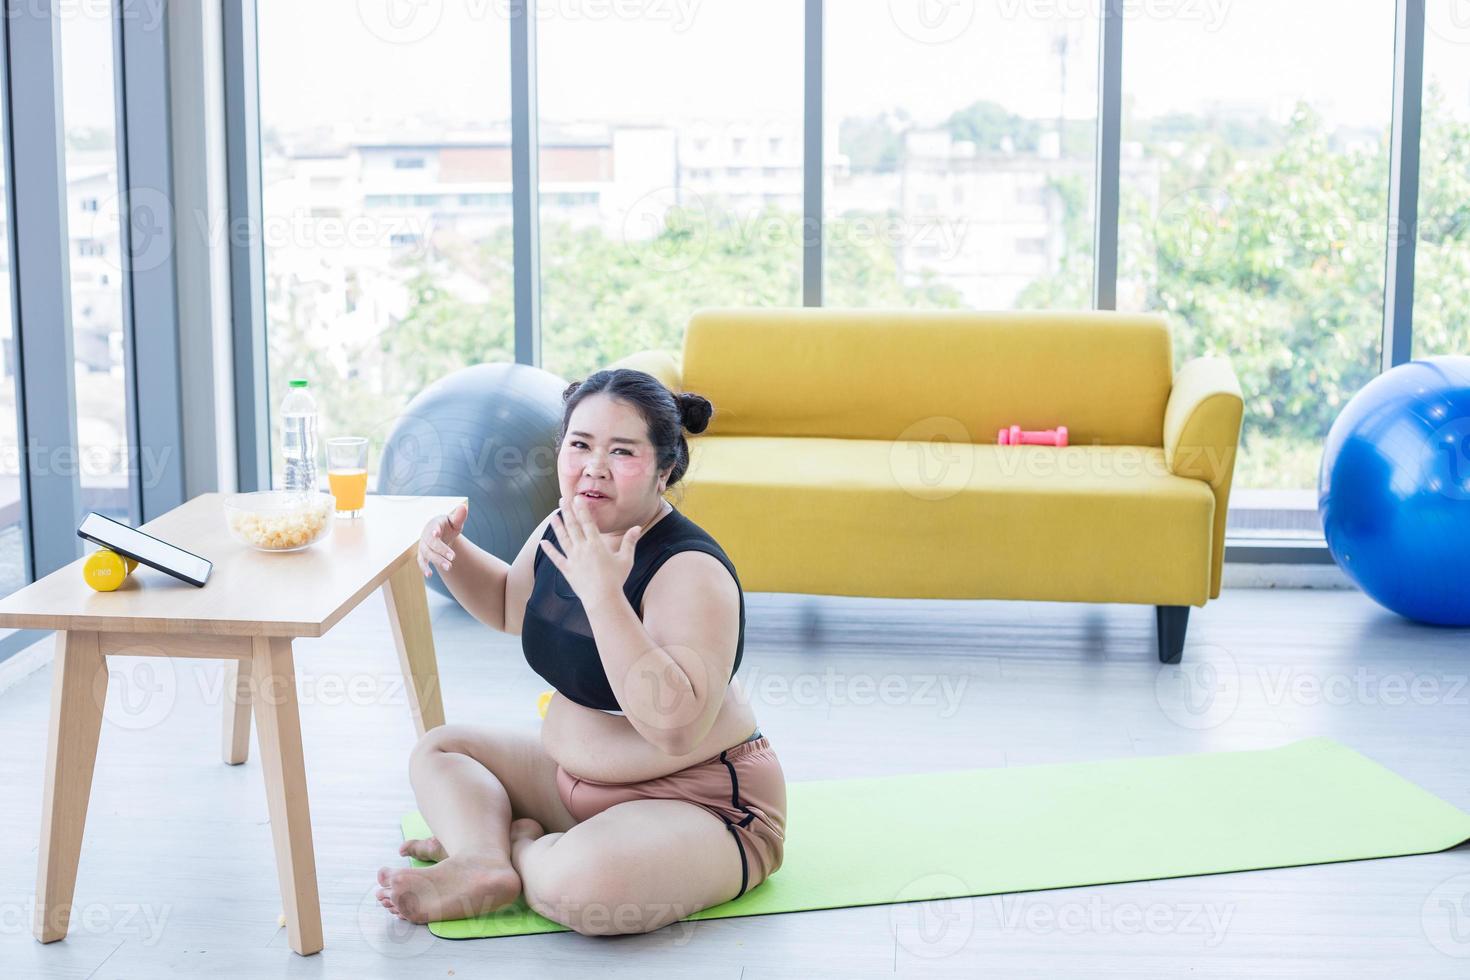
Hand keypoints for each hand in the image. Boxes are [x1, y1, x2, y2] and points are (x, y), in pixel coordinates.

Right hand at [418, 501, 467, 577]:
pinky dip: (424, 568)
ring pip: (427, 554)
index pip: (433, 528)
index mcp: (434, 524)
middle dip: (441, 550)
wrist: (441, 534)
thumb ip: (459, 517)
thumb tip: (463, 507)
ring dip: (437, 560)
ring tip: (449, 567)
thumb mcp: (454, 521)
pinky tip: (429, 575)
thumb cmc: (449, 526)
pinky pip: (421, 562)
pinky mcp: (423, 555)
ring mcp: (424, 545)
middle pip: (431, 544)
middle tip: (453, 557)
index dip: (433, 531)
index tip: (436, 534)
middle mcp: (426, 535)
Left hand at [539, 494, 642, 609]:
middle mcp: (582, 549)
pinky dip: (549, 550)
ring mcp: (573, 559)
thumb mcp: (626, 559)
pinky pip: (556, 558)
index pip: (587, 522)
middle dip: (567, 511)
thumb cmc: (616, 579)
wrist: (603, 599)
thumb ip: (630, 542)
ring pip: (563, 539)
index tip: (577, 498)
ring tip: (552, 516)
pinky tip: (542, 543)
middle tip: (562, 499)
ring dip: (557, 526)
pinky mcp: (567, 570)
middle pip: (573, 526)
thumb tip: (637, 527)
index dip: (582, 509)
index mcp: (596, 544)